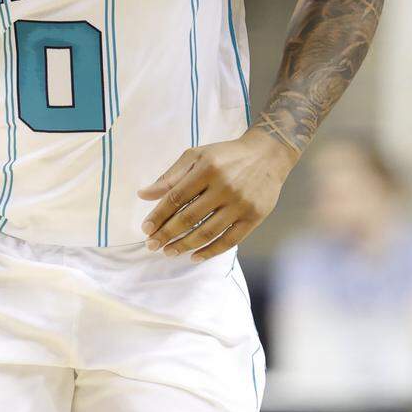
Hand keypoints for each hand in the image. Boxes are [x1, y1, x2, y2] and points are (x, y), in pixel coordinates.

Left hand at [138, 129, 295, 259]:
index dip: (158, 216)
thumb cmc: (226, 155)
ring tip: (169, 251)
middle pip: (189, 218)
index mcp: (207, 169)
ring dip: (184, 245)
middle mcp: (224, 187)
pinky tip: (194, 256)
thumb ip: (170, 176)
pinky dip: (210, 252)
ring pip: (207, 232)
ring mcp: (240, 204)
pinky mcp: (253, 217)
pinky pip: (229, 241)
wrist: (268, 154)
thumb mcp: (196, 156)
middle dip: (167, 235)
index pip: (176, 198)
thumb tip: (143, 195)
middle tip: (152, 245)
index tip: (146, 229)